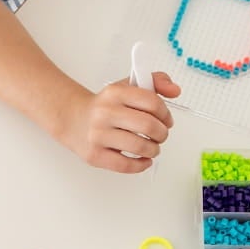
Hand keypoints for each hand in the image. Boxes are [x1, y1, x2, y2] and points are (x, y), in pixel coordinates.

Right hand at [58, 70, 181, 172]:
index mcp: (115, 93)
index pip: (152, 102)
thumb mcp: (128, 87)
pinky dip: (141, 165)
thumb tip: (175, 90)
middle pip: (148, 126)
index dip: (166, 113)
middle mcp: (105, 112)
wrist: (74, 119)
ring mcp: (98, 135)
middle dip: (162, 134)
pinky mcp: (95, 155)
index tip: (167, 120)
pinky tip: (144, 159)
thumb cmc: (106, 106)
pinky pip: (126, 165)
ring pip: (140, 147)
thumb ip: (155, 83)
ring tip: (153, 147)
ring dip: (154, 150)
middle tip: (161, 135)